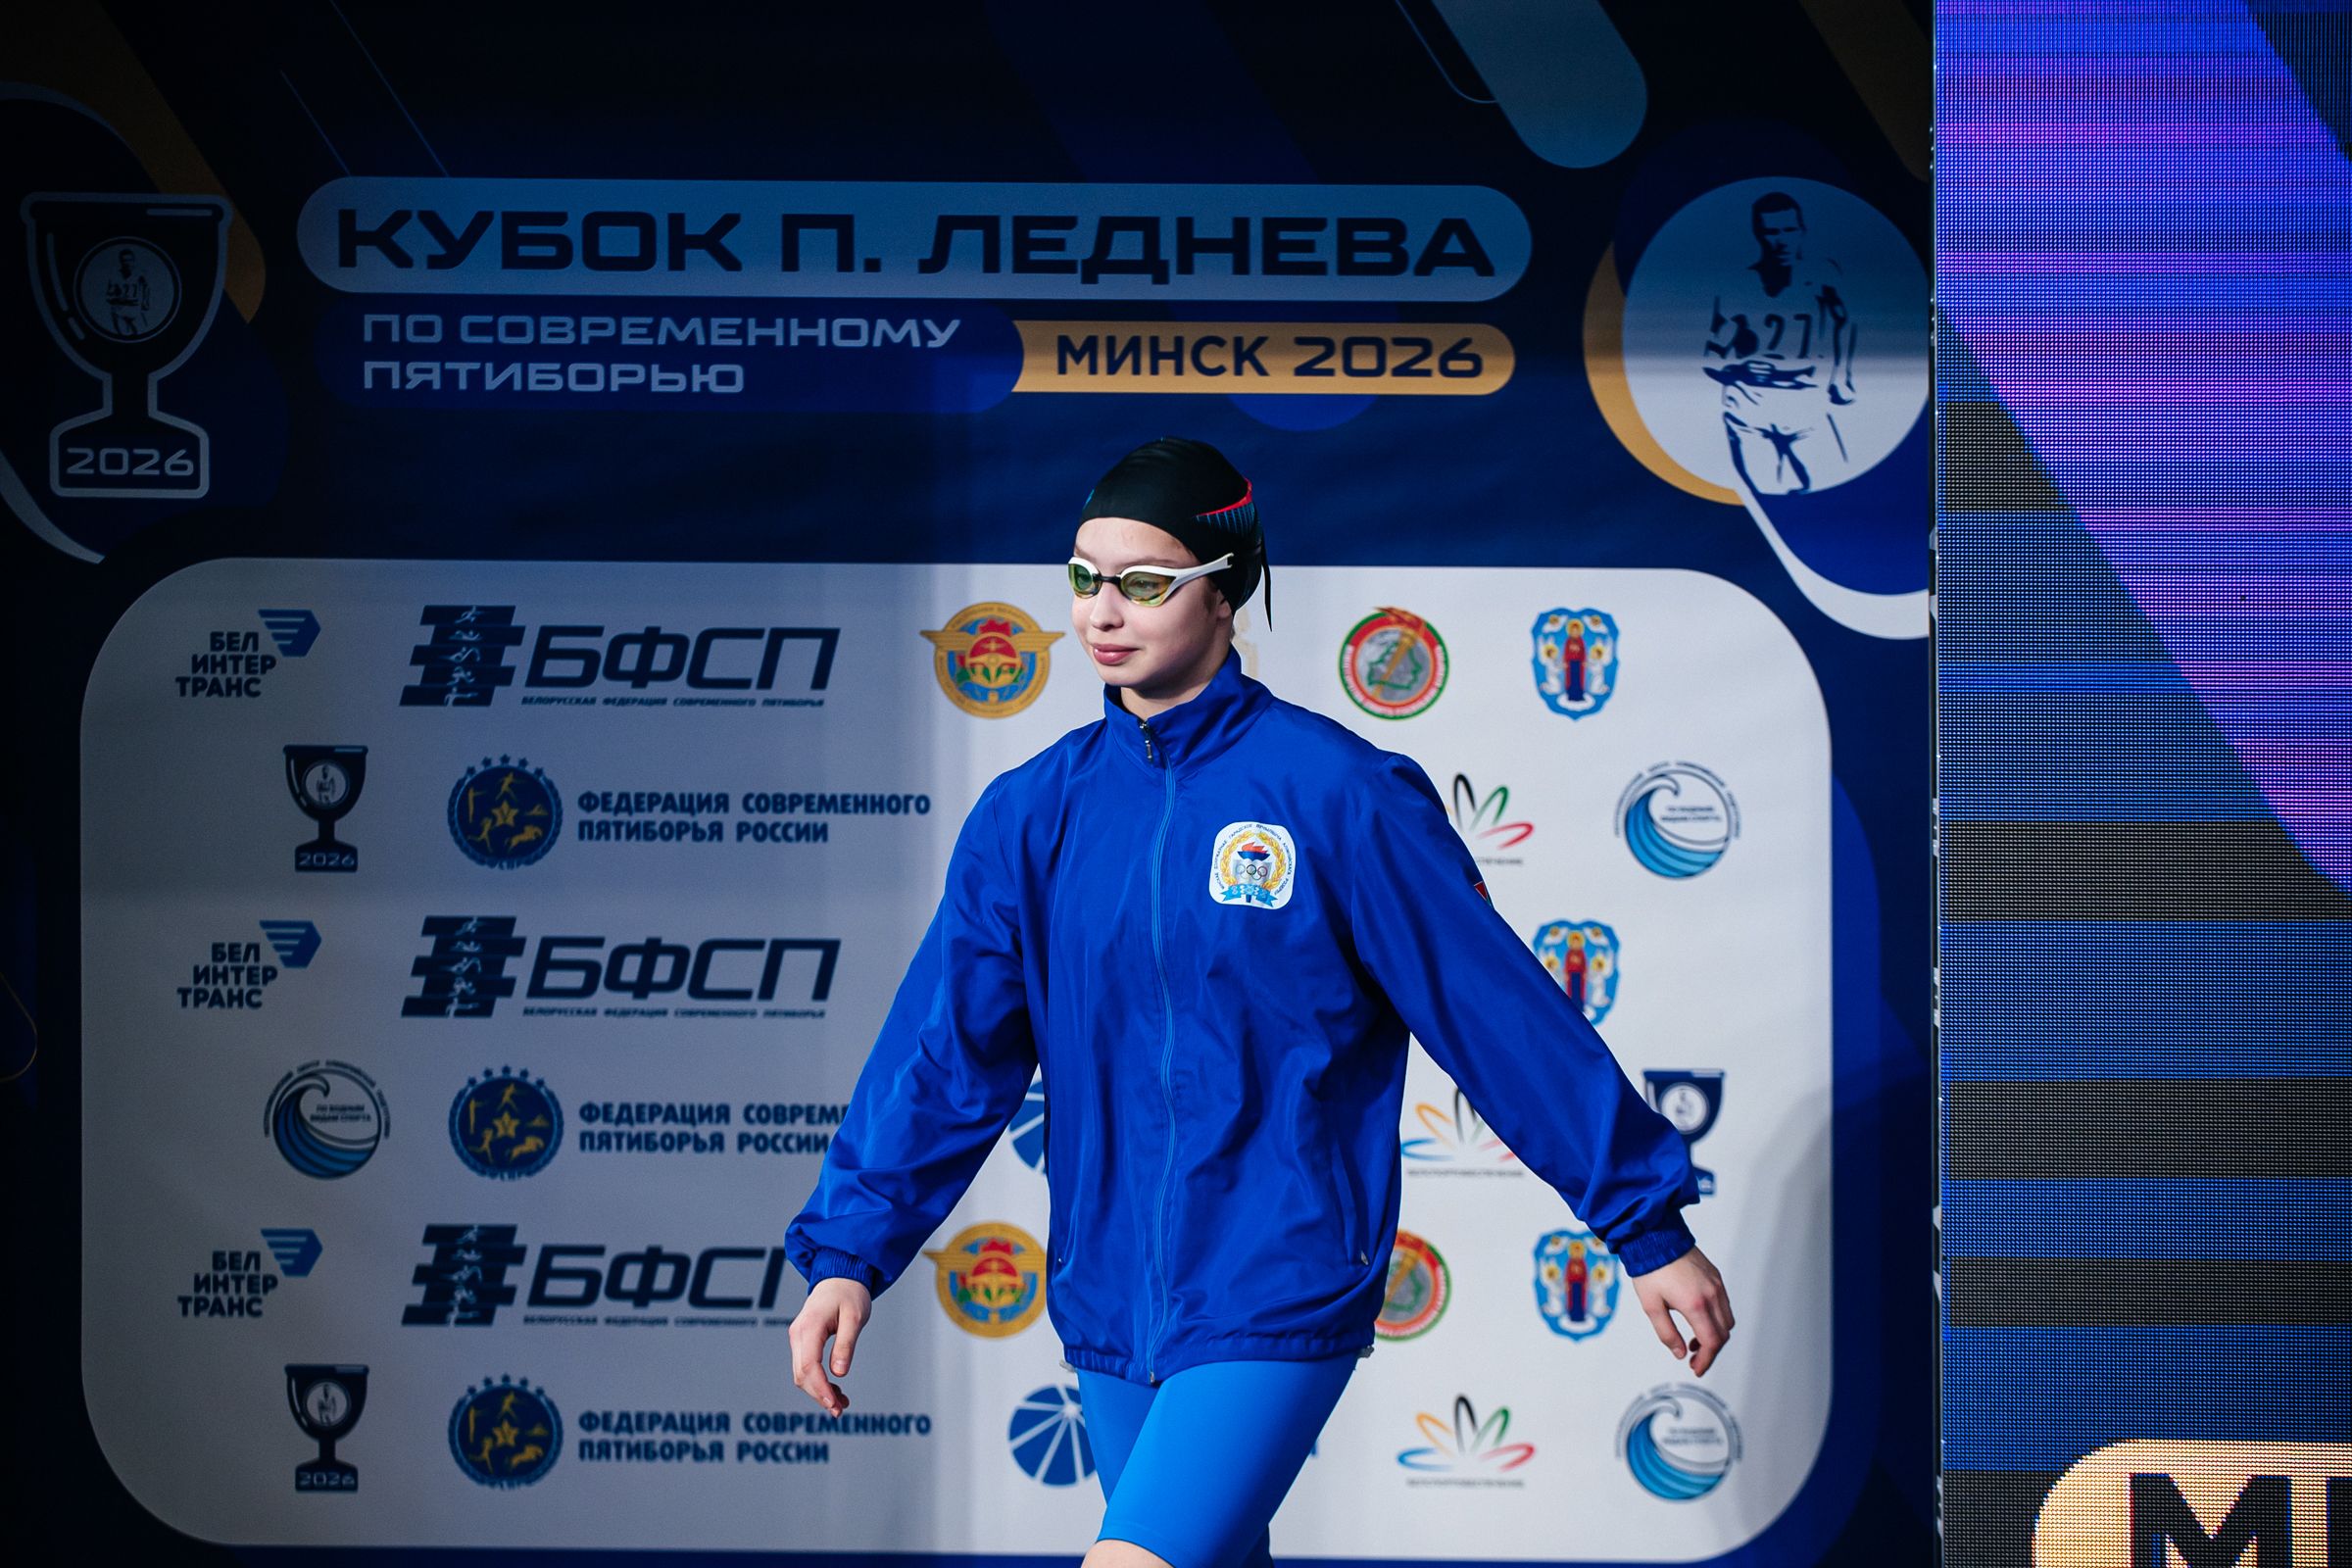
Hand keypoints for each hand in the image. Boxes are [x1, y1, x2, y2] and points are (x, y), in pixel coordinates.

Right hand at [789, 1276, 871, 1413]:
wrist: (840, 1276)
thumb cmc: (850, 1293)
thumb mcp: (855, 1317)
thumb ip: (846, 1344)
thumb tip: (839, 1374)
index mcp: (810, 1327)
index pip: (809, 1366)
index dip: (820, 1389)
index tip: (835, 1406)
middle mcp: (798, 1334)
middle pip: (802, 1374)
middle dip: (820, 1395)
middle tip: (841, 1410)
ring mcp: (797, 1337)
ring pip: (801, 1373)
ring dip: (819, 1391)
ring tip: (842, 1403)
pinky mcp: (802, 1341)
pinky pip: (805, 1366)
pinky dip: (818, 1381)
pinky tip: (835, 1390)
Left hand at [1629, 1246, 1732, 1375]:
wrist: (1655, 1237)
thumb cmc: (1650, 1270)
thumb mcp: (1651, 1306)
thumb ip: (1667, 1333)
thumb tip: (1680, 1353)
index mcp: (1695, 1304)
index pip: (1711, 1342)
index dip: (1706, 1360)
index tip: (1697, 1369)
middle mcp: (1711, 1295)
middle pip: (1723, 1334)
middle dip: (1711, 1351)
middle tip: (1695, 1359)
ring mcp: (1716, 1285)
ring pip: (1727, 1320)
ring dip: (1715, 1335)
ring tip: (1695, 1340)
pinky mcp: (1716, 1277)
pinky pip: (1724, 1304)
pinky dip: (1717, 1319)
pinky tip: (1699, 1320)